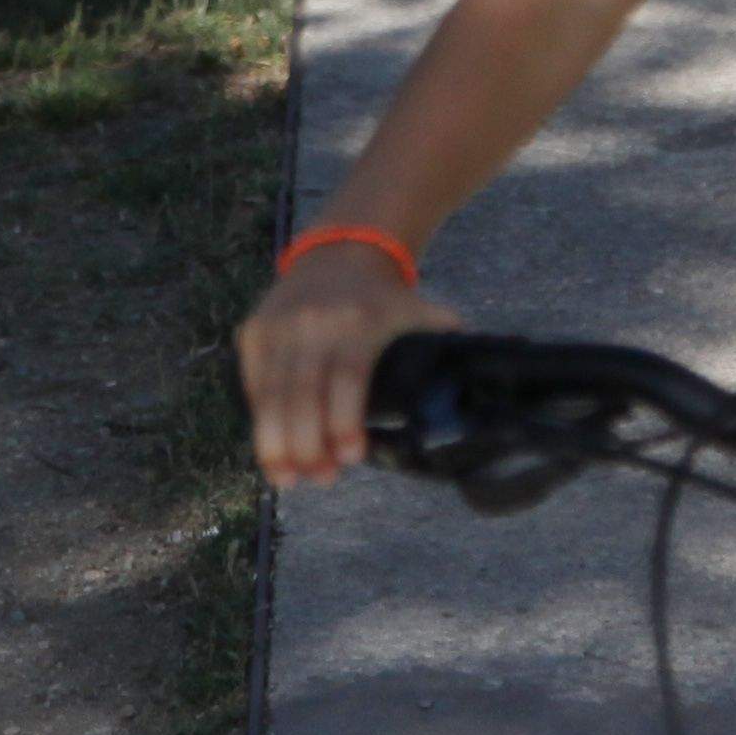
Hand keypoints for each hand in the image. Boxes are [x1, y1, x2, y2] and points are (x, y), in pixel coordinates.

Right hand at [238, 241, 455, 486]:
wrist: (337, 254)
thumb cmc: (383, 300)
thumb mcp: (416, 312)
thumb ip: (444, 345)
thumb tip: (481, 385)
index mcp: (359, 320)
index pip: (348, 376)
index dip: (345, 420)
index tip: (352, 458)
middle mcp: (312, 322)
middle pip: (301, 393)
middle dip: (306, 444)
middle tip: (320, 480)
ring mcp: (278, 326)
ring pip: (270, 394)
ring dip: (274, 443)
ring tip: (287, 480)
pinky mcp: (254, 332)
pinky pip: (254, 385)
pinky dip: (260, 420)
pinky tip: (272, 451)